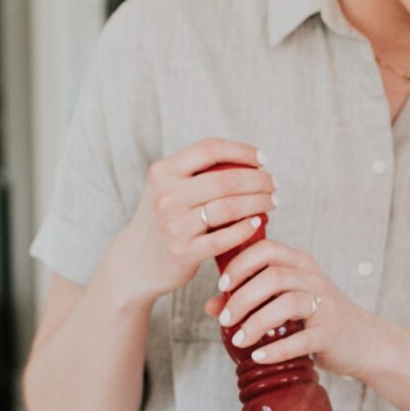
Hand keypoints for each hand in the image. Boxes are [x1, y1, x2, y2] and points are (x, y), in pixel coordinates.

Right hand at [103, 137, 275, 307]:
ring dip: (259, 202)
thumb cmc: (162, 219)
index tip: (263, 160)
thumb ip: (195, 172)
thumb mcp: (167, 188)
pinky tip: (257, 222)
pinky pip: (224, 237)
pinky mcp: (184, 251)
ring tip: (272, 202)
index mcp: (163, 171)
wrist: (135, 261)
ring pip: (229, 207)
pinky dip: (246, 228)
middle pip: (226, 179)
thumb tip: (246, 160)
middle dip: (259, 180)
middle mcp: (167, 195)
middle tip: (274, 185)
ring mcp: (174, 224)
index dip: (242, 151)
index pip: (210, 149)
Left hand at [204, 236, 382, 379]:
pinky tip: (259, 356)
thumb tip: (211, 306)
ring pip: (287, 303)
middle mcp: (313, 278)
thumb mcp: (284, 300)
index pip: (266, 249)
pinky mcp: (330, 332)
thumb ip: (250, 298)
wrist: (360, 340)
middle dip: (242, 298)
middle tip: (225, 319)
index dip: (240, 264)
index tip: (222, 285)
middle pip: (273, 276)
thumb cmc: (315, 317)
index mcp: (299, 263)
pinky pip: (301, 339)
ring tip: (238, 340)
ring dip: (256, 323)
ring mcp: (325, 304)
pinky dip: (276, 349)